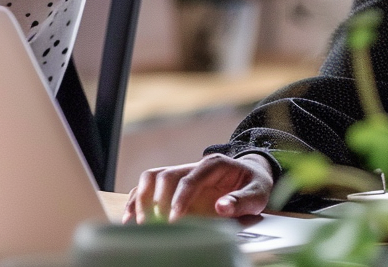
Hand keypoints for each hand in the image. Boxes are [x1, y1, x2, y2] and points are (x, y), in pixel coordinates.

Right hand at [122, 153, 275, 223]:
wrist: (252, 177)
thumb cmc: (255, 185)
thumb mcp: (257, 193)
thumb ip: (241, 200)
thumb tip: (221, 207)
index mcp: (215, 164)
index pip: (190, 178)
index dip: (179, 199)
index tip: (174, 220)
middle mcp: (195, 165)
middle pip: (166, 175)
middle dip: (157, 200)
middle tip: (155, 224)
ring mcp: (182, 174)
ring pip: (152, 177)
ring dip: (141, 198)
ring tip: (137, 222)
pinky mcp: (174, 186)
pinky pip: (149, 188)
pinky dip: (136, 200)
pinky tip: (130, 219)